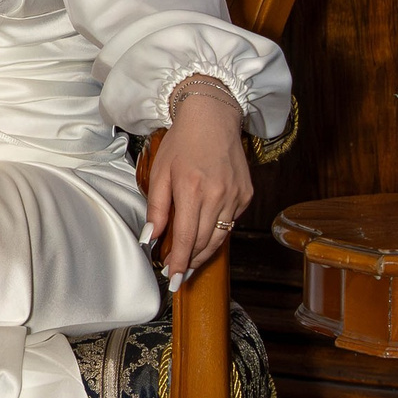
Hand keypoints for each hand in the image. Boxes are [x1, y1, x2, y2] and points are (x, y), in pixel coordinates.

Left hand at [146, 81, 252, 288]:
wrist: (213, 119)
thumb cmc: (182, 142)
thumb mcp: (160, 172)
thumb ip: (156, 207)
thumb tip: (151, 237)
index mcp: (192, 189)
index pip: (187, 238)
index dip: (180, 262)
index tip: (173, 278)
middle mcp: (217, 195)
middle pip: (205, 242)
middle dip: (191, 262)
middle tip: (178, 274)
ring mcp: (236, 196)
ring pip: (220, 236)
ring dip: (205, 252)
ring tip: (191, 262)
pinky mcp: (246, 194)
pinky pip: (231, 222)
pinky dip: (218, 232)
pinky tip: (206, 234)